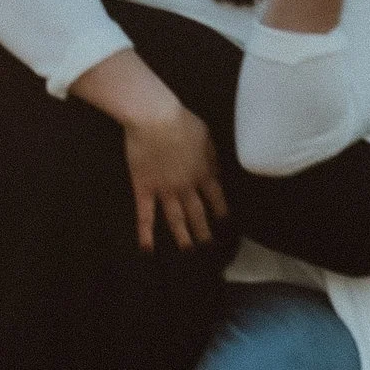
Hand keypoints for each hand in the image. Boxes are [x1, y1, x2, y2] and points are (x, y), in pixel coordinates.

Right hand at [120, 99, 226, 254]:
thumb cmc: (181, 121)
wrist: (154, 118)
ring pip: (175, 219)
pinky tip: (147, 249)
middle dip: (204, 231)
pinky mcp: (143, 189)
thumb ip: (211, 156)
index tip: (225, 222)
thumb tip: (216, 172)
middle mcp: (187, 187)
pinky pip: (145, 214)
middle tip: (208, 247)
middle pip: (198, 213)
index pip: (216, 197)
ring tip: (188, 251)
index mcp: (204, 172)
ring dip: (182, 236)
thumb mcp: (206, 136)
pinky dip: (145, 233)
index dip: (221, 210)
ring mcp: (164, 190)